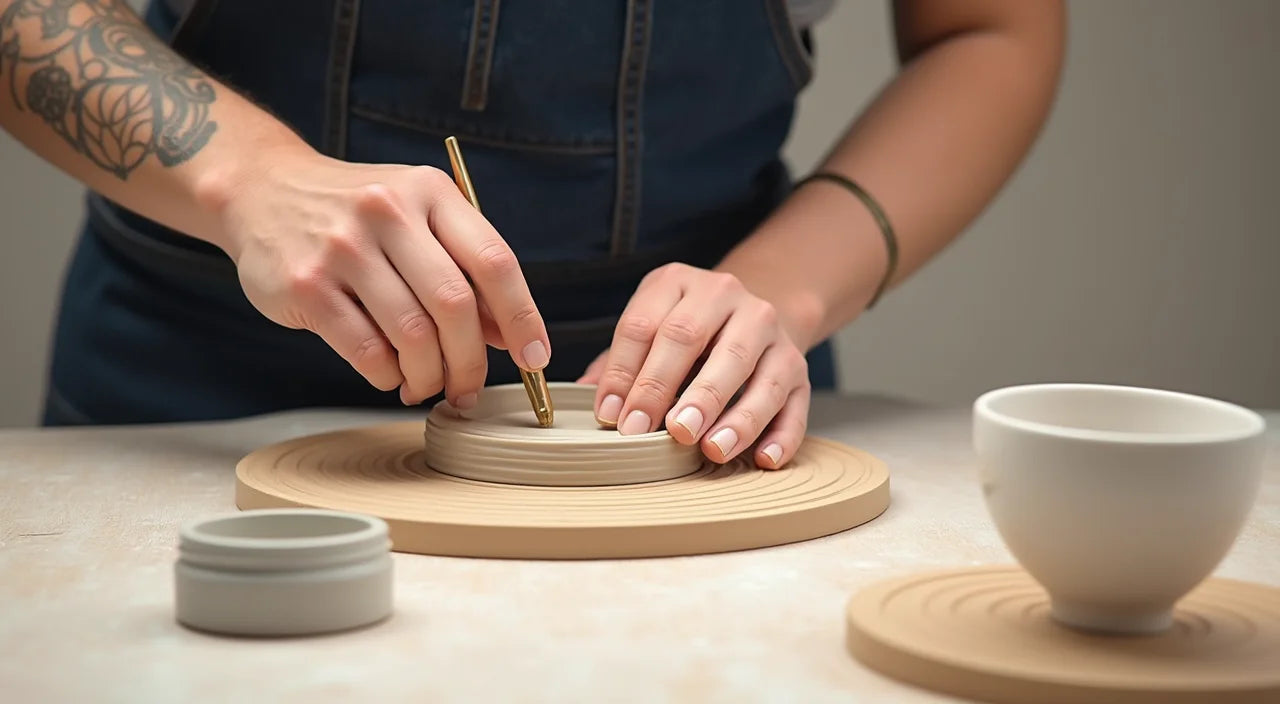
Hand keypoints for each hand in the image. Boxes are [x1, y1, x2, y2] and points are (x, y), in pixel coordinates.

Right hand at [212, 146, 549, 406]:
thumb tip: (506, 335)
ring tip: (426, 384)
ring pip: (412, 335)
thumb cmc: (356, 214)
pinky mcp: (306, 286)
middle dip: (470, 362)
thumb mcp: (416, 217)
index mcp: (429, 192)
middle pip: (455, 306)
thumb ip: (462, 267)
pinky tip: (388, 373)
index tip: (534, 358)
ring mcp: (343, 248)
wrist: (260, 189)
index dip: (523, 318)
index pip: (495, 262)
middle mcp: (388, 212)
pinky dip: (388, 375)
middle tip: (468, 388)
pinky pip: (367, 351)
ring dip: (429, 376)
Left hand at [578, 263, 809, 468]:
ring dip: (734, 414)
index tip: (614, 417)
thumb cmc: (687, 334)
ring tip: (710, 448)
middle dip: (675, 389)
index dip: (627, 373)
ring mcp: (770, 331)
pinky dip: (781, 433)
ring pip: (754, 371)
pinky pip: (795, 402)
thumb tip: (585, 397)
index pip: (646, 325)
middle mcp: (729, 298)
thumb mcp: (650, 328)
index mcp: (680, 284)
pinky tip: (762, 458)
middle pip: (696, 339)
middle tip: (664, 430)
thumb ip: (618, 363)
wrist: (751, 315)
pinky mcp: (799, 367)